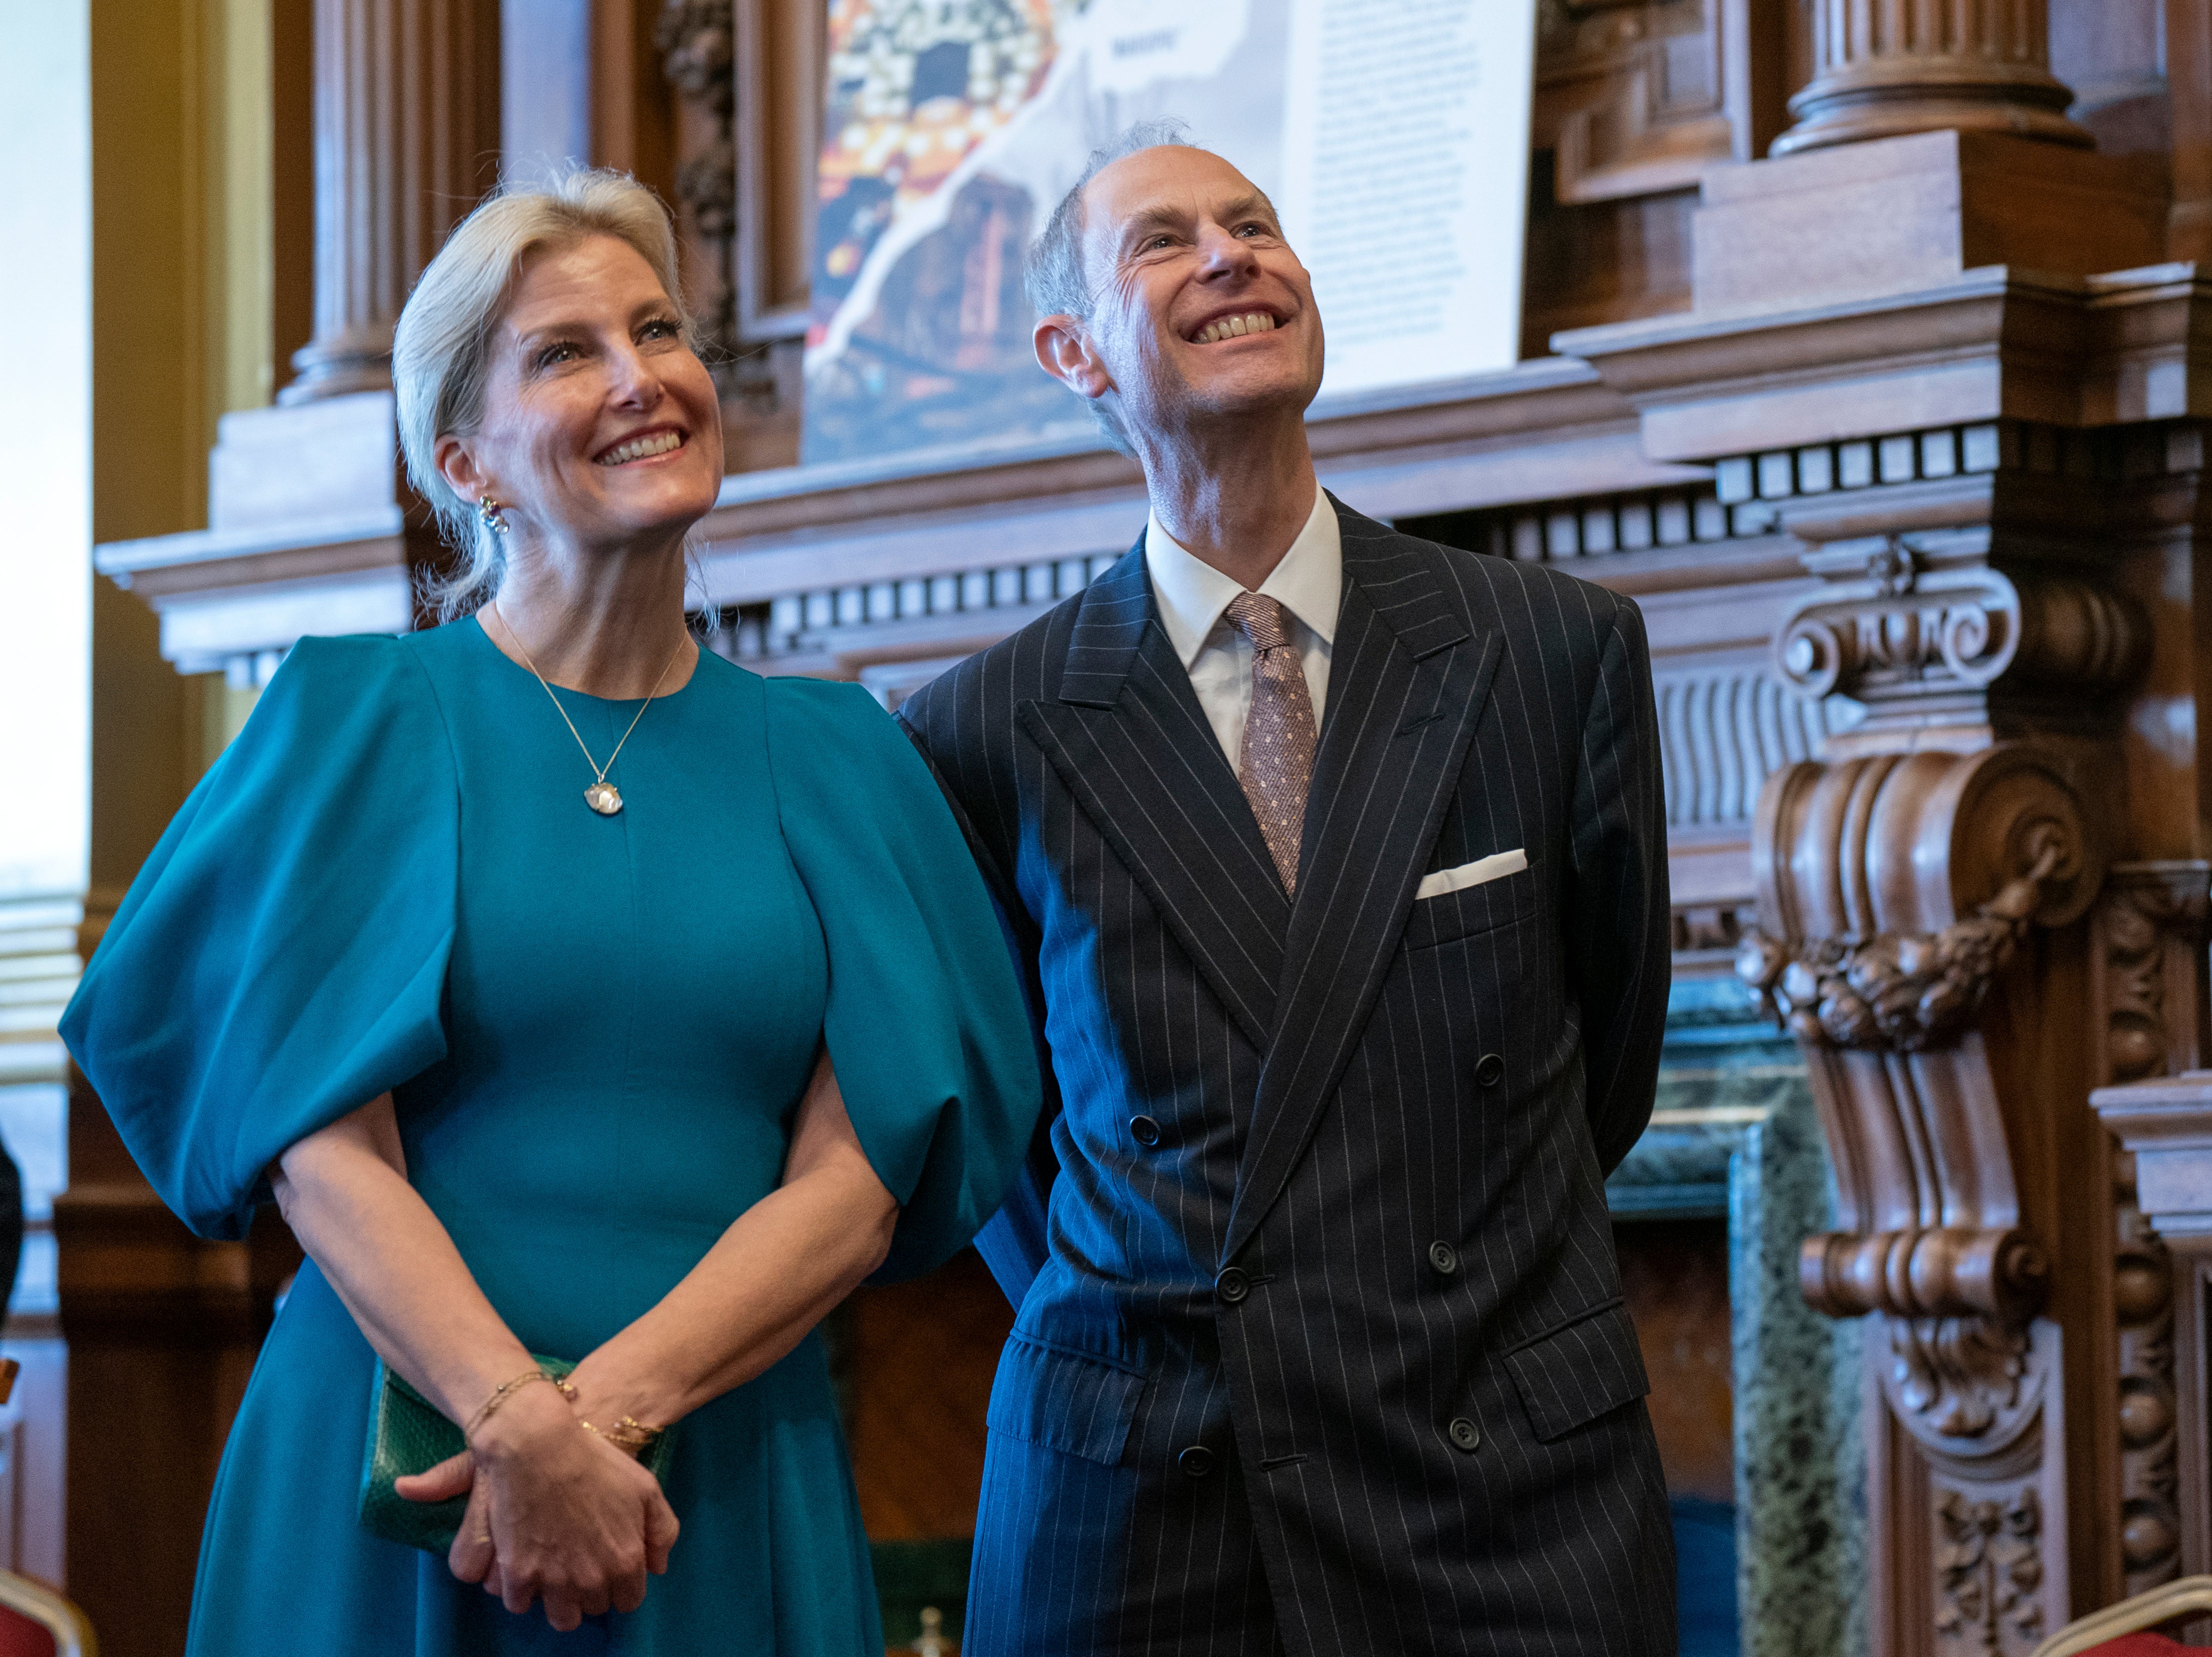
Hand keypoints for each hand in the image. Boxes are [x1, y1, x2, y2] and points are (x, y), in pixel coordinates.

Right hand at [399, 1383, 677, 1629]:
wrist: (537, 1445)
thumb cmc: (595, 1461)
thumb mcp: (646, 1487)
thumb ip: (661, 1531)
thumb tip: (657, 1567)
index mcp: (625, 1561)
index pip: (629, 1600)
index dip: (621, 1585)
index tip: (610, 1566)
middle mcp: (591, 1580)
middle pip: (594, 1608)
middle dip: (591, 1590)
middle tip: (580, 1563)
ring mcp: (553, 1581)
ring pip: (560, 1617)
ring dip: (559, 1600)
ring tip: (555, 1574)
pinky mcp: (517, 1575)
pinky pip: (519, 1604)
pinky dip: (522, 1592)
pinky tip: (525, 1570)